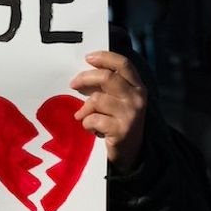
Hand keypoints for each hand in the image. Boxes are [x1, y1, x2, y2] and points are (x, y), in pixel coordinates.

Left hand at [69, 51, 146, 172]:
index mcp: (137, 87)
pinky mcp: (121, 130)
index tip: (88, 57)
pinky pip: (93, 119)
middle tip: (73, 84)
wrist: (131, 153)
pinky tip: (92, 128)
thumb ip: (106, 86)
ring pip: (97, 100)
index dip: (105, 57)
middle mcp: (137, 98)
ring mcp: (131, 114)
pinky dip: (87, 124)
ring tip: (85, 116)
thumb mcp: (118, 100)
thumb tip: (82, 75)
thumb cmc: (118, 121)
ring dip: (85, 108)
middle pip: (107, 78)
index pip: (124, 64)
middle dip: (85, 78)